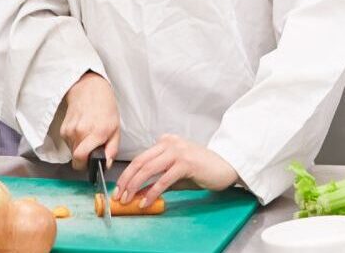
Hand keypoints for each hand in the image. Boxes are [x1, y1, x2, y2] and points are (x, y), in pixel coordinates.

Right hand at [60, 72, 119, 170]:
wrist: (89, 90)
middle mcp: (80, 132)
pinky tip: (81, 131)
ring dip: (79, 149)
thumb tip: (106, 165)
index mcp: (96, 133)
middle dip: (84, 158)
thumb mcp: (116, 129)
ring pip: (72, 151)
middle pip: (76, 158)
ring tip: (88, 136)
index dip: (84, 165)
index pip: (80, 158)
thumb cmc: (105, 108)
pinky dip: (75, 142)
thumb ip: (112, 150)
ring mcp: (69, 130)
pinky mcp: (63, 129)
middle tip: (92, 149)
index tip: (89, 164)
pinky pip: (68, 143)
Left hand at [113, 135, 238, 208]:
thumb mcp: (175, 176)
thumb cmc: (202, 170)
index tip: (119, 189)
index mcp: (166, 142)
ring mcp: (178, 151)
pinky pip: (163, 180)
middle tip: (119, 196)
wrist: (226, 167)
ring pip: (148, 169)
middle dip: (126, 181)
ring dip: (135, 186)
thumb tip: (139, 193)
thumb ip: (157, 182)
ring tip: (128, 199)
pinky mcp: (186, 163)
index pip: (140, 158)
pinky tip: (146, 202)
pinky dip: (152, 192)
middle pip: (140, 162)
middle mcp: (170, 143)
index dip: (126, 174)